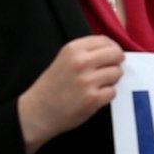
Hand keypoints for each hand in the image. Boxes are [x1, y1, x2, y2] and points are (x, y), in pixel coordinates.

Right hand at [17, 36, 123, 153]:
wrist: (36, 112)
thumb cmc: (52, 85)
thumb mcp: (65, 59)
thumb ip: (87, 52)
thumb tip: (114, 50)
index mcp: (73, 49)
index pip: (105, 40)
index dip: (112, 48)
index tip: (110, 55)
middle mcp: (81, 62)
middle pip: (116, 54)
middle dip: (116, 62)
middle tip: (108, 70)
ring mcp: (87, 81)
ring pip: (117, 73)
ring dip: (112, 80)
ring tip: (98, 85)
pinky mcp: (92, 99)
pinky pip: (113, 91)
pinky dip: (107, 95)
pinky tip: (94, 97)